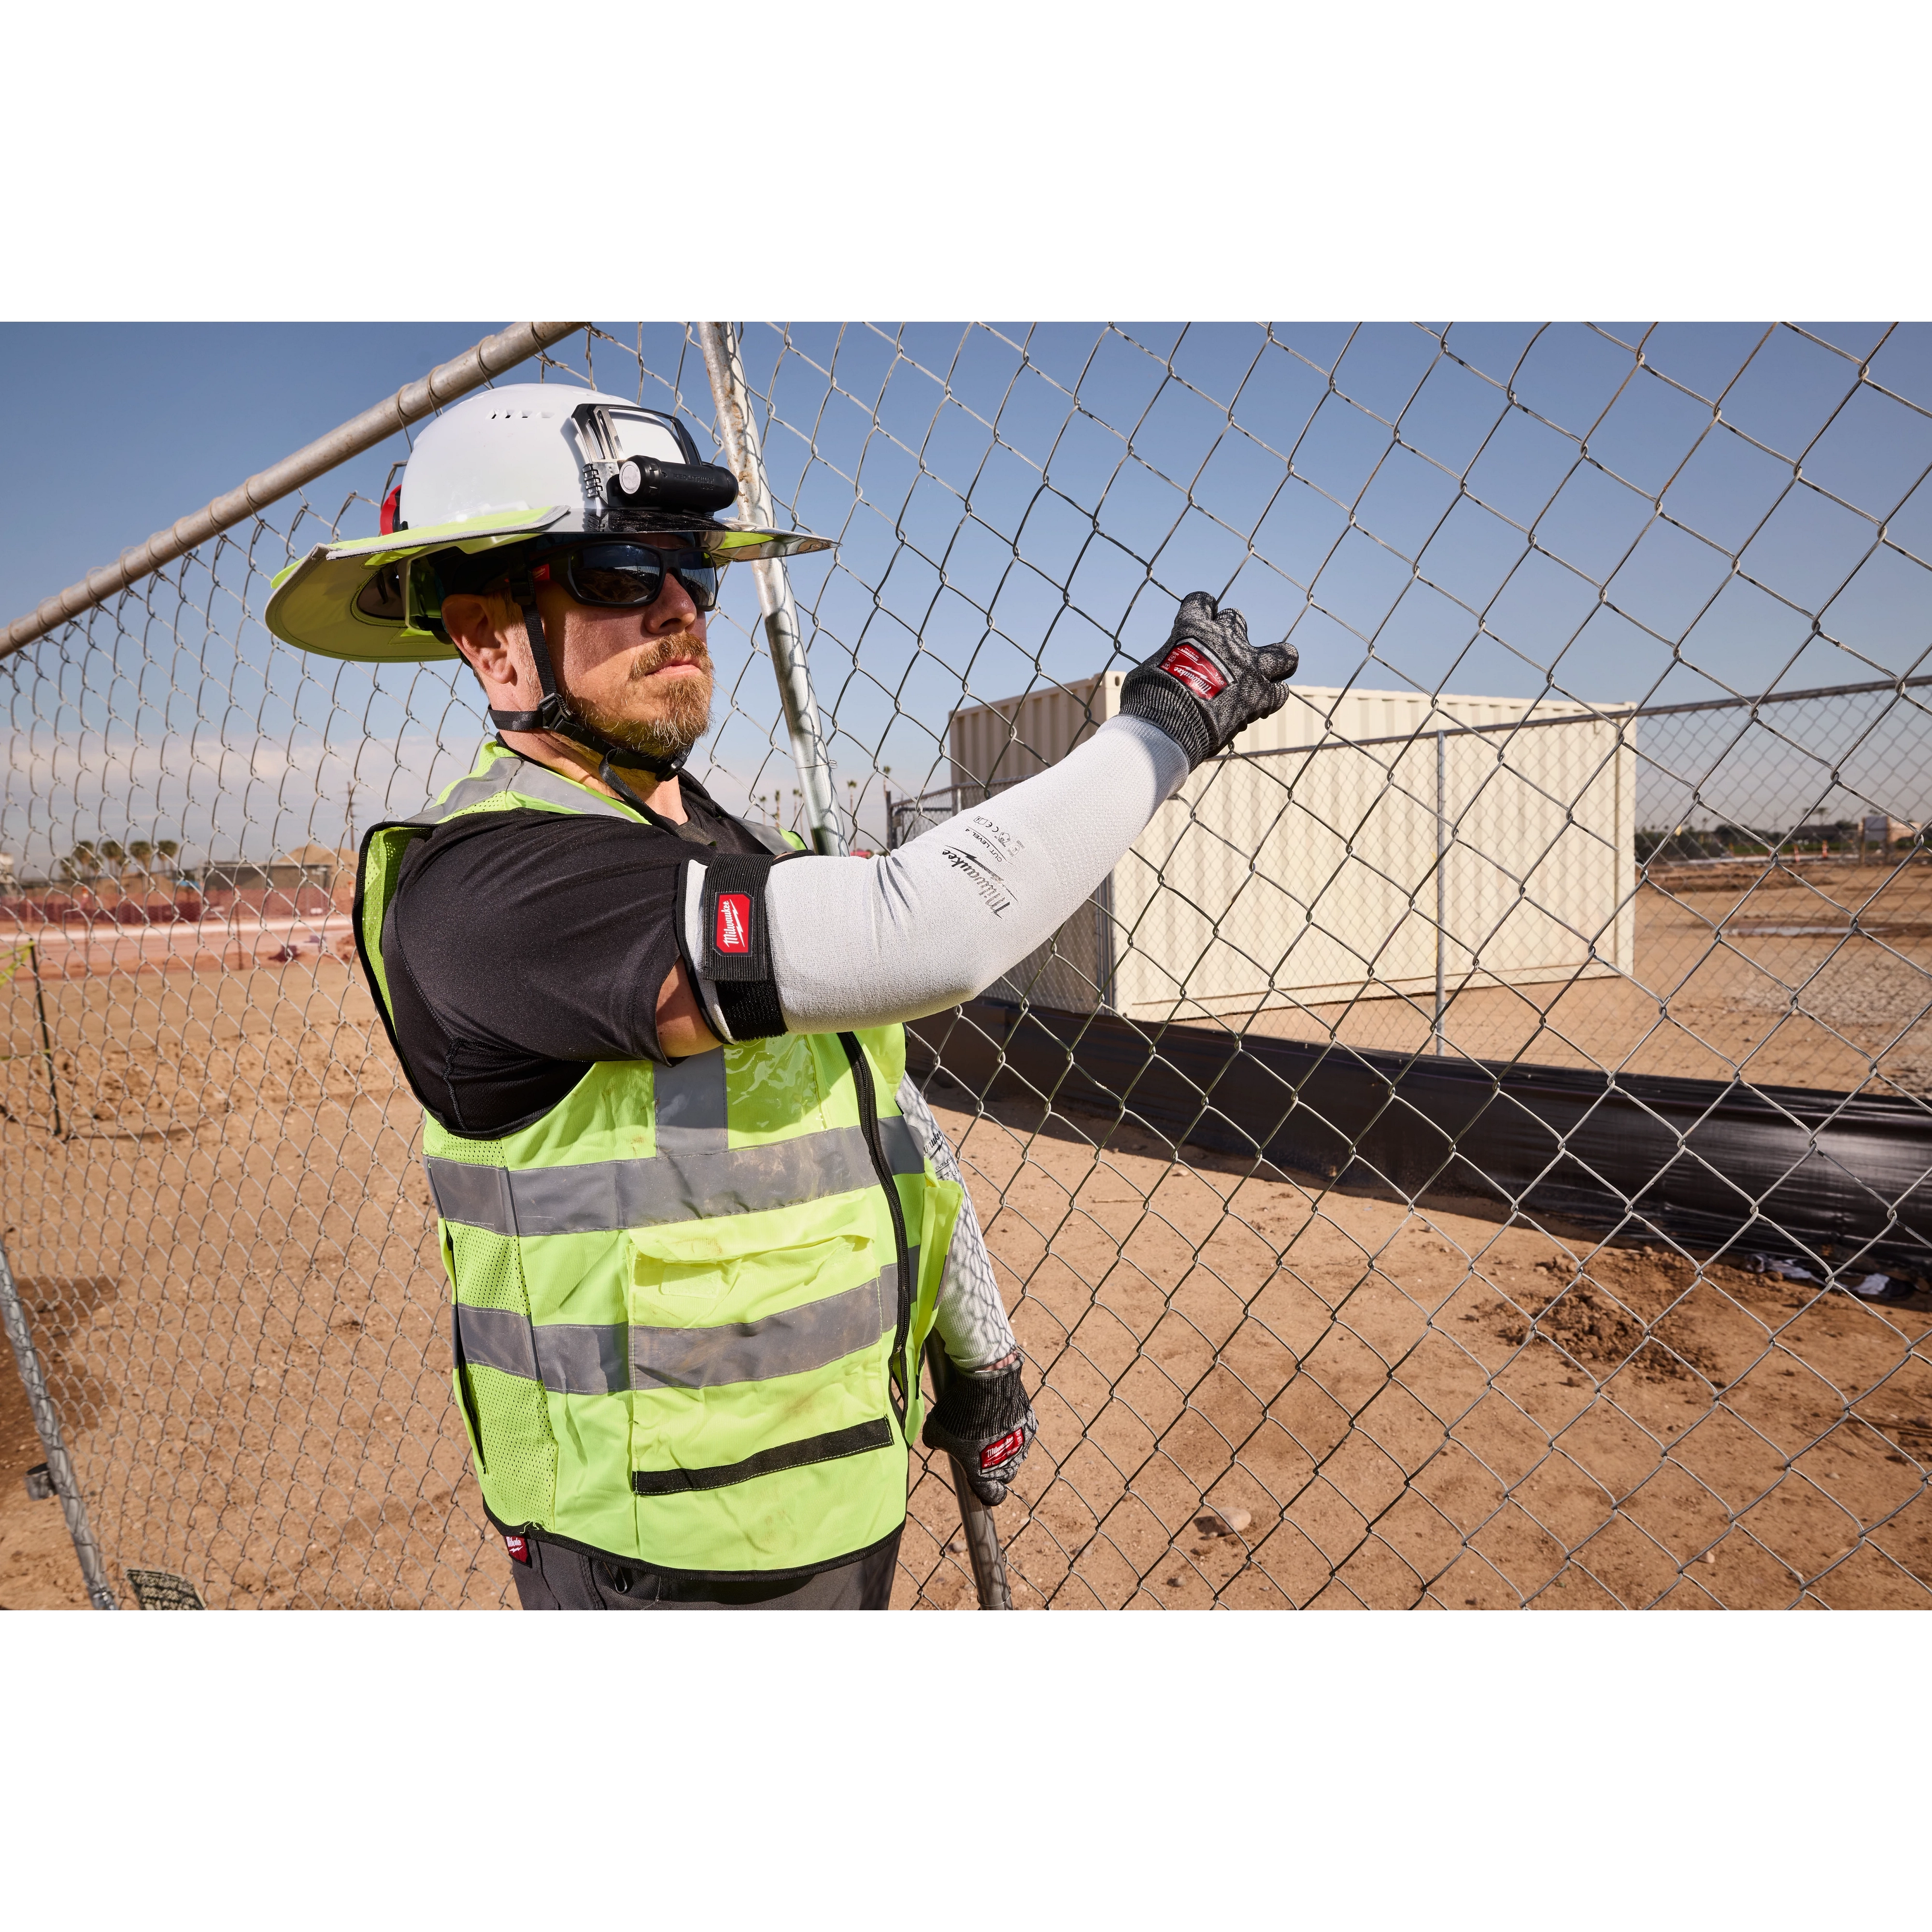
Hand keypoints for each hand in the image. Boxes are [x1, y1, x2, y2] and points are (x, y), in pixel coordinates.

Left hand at [923, 1355, 1035, 1506]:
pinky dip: (1014, 1429)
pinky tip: (1002, 1416)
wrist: (986, 1382)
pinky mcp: (1030, 1424)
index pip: (993, 1496)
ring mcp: (1021, 1444)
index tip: (983, 1488)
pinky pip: (1022, 1433)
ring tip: (991, 1433)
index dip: (989, 1495)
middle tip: (983, 1455)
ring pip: (1016, 1455)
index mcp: (983, 1474)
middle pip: (1006, 1476)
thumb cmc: (958, 1412)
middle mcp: (1006, 1463)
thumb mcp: (935, 1430)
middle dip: (996, 1471)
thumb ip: (935, 1442)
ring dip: (1006, 1449)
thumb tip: (933, 1443)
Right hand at [1118, 592, 1297, 767]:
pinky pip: (1280, 692)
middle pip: (1237, 619)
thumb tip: (1166, 674)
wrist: (1167, 725)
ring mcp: (1248, 666)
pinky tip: (1261, 707)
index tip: (1201, 618)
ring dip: (1277, 662)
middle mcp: (1225, 639)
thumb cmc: (1148, 700)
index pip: (1201, 601)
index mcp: (1192, 629)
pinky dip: (1273, 698)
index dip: (1202, 609)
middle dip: (1231, 635)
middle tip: (1223, 656)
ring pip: (1284, 654)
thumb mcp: (1149, 671)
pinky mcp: (1261, 695)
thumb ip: (1166, 663)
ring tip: (1267, 674)